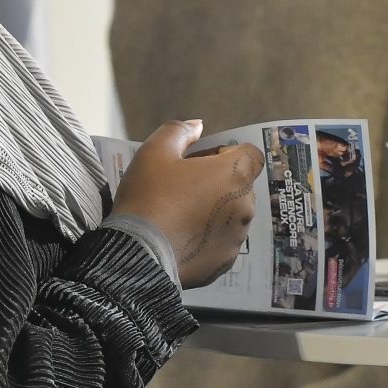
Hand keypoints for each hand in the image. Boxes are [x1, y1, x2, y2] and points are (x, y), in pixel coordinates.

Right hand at [112, 119, 262, 285]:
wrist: (137, 253)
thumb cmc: (149, 196)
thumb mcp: (155, 151)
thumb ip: (180, 131)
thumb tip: (198, 125)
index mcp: (235, 174)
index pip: (250, 154)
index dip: (226, 154)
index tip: (199, 163)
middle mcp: (245, 205)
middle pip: (239, 185)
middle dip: (218, 183)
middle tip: (182, 189)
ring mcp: (237, 236)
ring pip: (231, 215)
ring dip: (214, 212)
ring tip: (178, 217)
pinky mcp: (224, 262)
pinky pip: (221, 242)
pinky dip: (207, 238)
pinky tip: (180, 239)